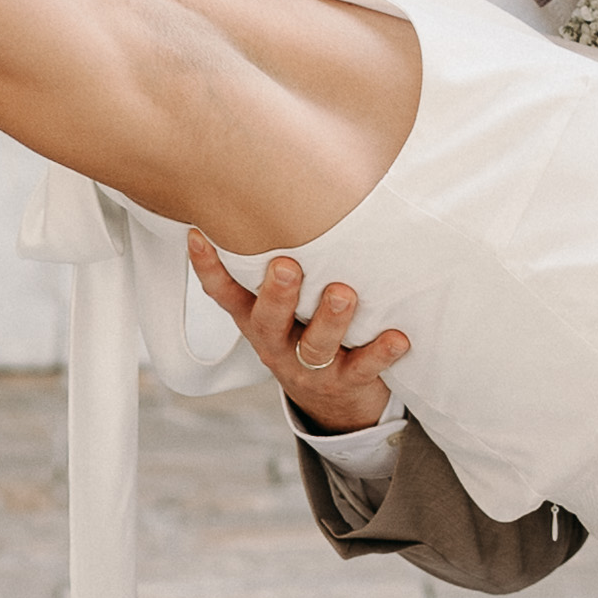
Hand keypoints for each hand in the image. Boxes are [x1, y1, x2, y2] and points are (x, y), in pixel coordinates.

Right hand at [185, 233, 411, 434]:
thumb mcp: (285, 308)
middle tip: (286, 266)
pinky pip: (364, 368)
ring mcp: (312, 367)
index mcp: (257, 321)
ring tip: (343, 294)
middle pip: (268, 322)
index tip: (200, 234)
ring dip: (330, 319)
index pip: (225, 295)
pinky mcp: (348, 382)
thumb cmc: (307, 334)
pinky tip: (398, 337)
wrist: (334, 404)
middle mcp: (278, 344)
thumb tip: (286, 193)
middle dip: (277, 294)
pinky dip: (381, 353)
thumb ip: (280, 266)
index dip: (208, 268)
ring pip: (316, 346)